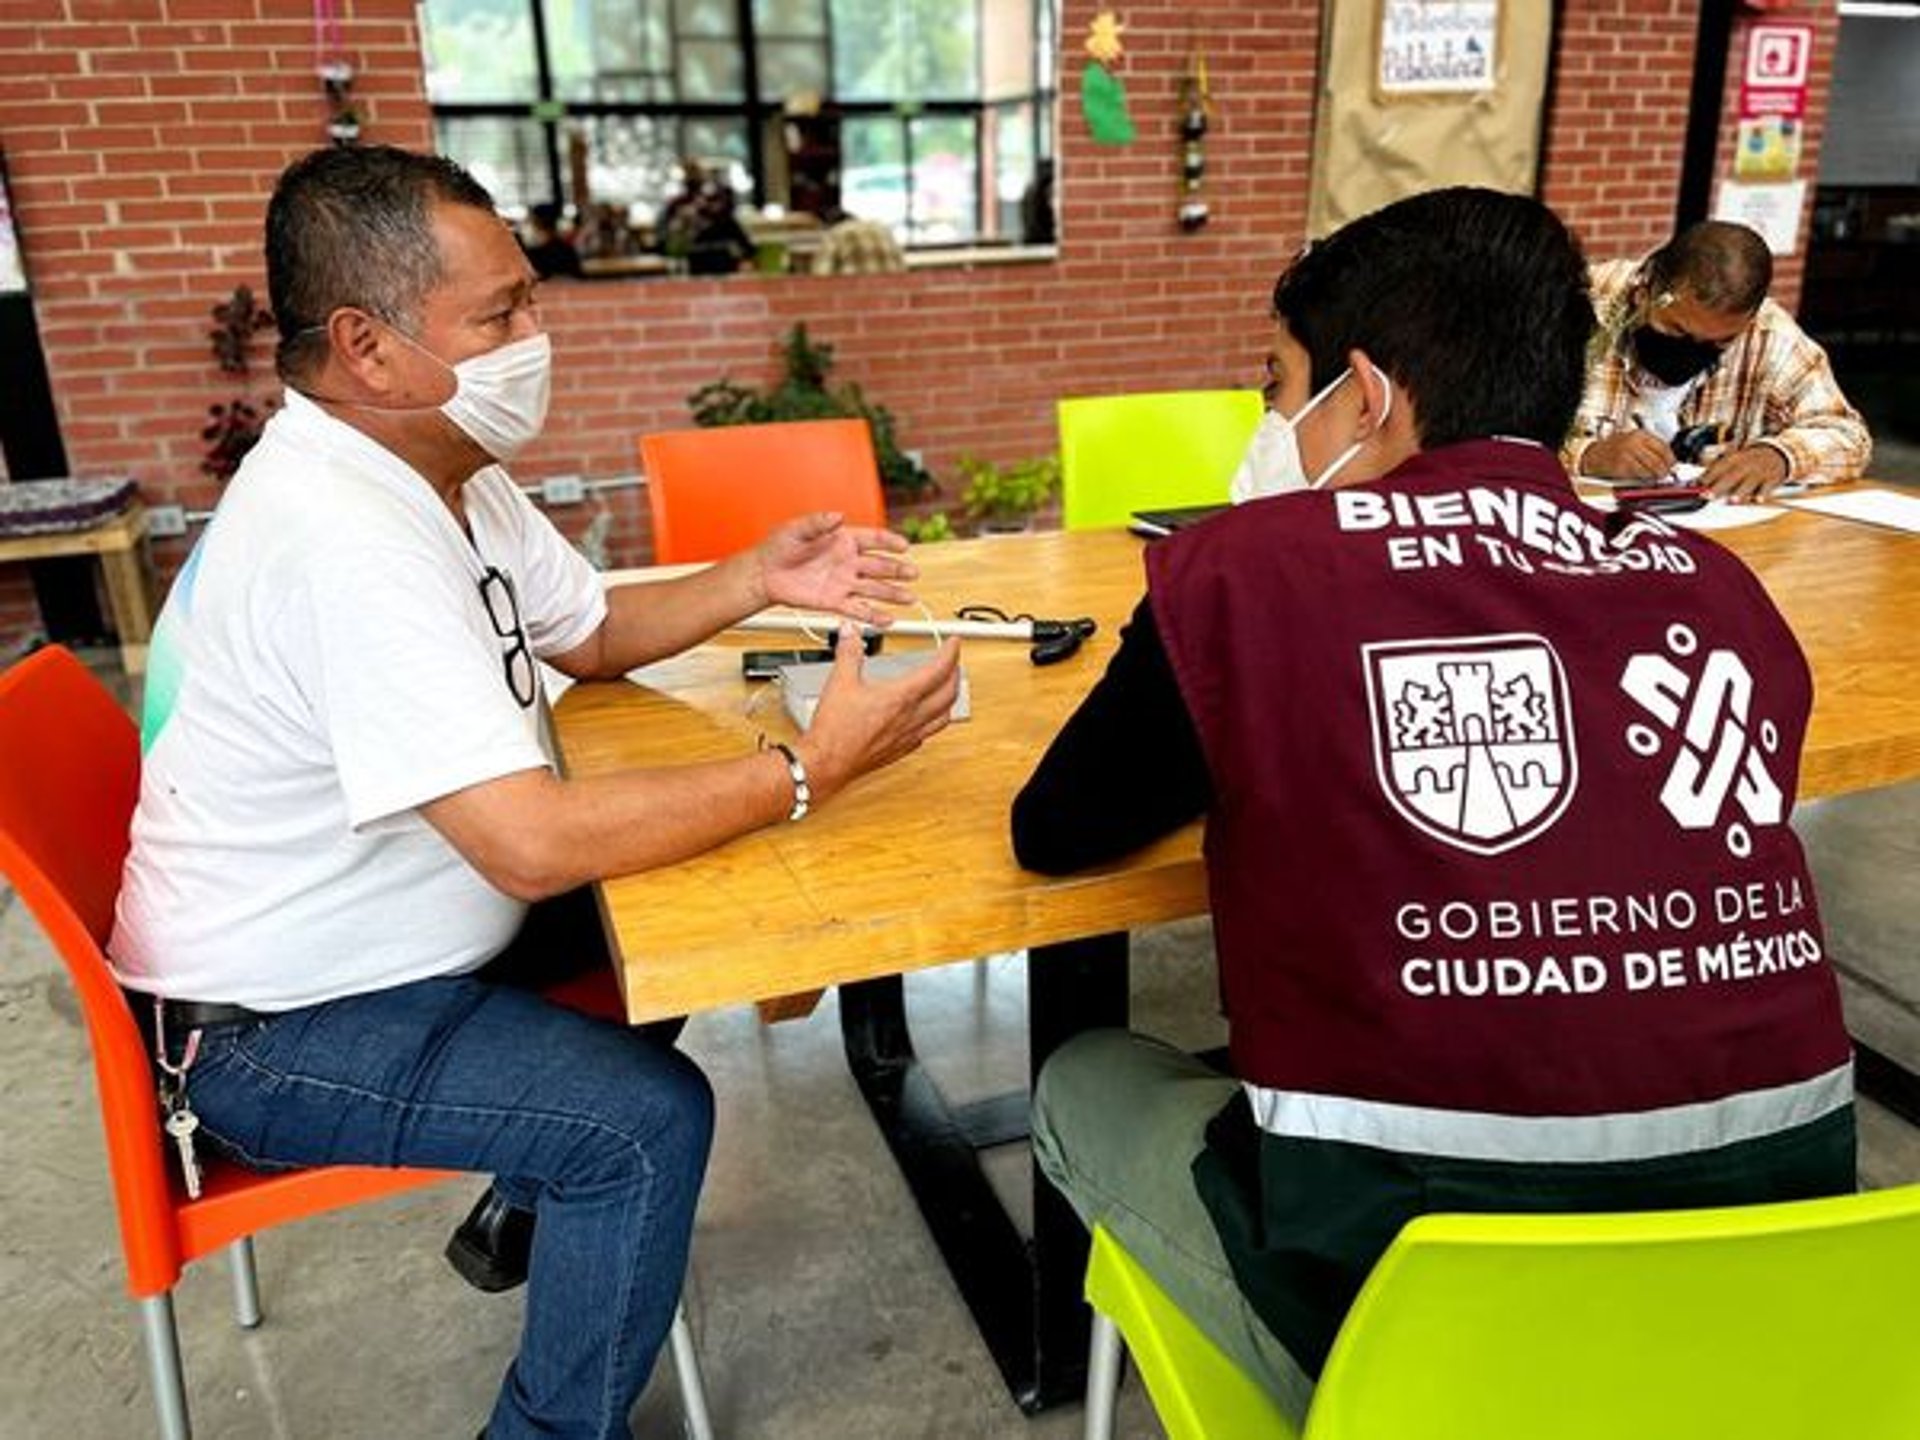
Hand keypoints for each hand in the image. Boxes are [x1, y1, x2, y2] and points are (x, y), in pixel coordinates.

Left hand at [753, 511, 917, 626]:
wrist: (764, 574)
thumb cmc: (778, 547)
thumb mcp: (796, 529)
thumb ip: (818, 523)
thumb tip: (837, 516)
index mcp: (842, 540)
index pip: (873, 539)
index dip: (890, 542)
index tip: (904, 546)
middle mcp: (848, 562)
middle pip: (879, 566)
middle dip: (898, 570)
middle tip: (913, 573)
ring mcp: (843, 582)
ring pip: (874, 589)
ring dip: (893, 594)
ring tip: (910, 599)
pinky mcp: (834, 601)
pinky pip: (858, 609)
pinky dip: (873, 615)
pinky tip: (888, 619)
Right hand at [796, 627, 960, 802]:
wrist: (827, 762)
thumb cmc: (835, 729)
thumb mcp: (840, 681)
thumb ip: (849, 653)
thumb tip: (851, 633)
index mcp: (901, 697)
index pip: (939, 670)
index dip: (951, 653)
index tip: (953, 643)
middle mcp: (911, 718)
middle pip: (949, 693)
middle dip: (955, 673)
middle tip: (952, 662)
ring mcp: (908, 736)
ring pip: (945, 716)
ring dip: (950, 698)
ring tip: (947, 688)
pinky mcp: (901, 749)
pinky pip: (928, 733)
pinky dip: (934, 720)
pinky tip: (926, 718)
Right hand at [1581, 430, 1676, 480]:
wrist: (1593, 455)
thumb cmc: (1613, 449)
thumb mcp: (1632, 441)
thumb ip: (1649, 449)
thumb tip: (1667, 461)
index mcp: (1639, 435)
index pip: (1663, 446)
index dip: (1670, 458)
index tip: (1673, 465)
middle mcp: (1633, 443)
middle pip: (1658, 459)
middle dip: (1664, 469)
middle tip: (1665, 474)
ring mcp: (1626, 454)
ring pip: (1649, 468)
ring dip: (1655, 475)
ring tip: (1655, 477)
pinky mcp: (1620, 466)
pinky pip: (1638, 475)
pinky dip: (1643, 479)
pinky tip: (1643, 478)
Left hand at [1701, 444, 1789, 502]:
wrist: (1777, 452)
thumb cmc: (1749, 460)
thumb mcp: (1733, 460)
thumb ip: (1715, 472)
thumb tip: (1693, 484)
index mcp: (1734, 459)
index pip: (1718, 468)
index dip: (1706, 477)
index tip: (1694, 485)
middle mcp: (1745, 465)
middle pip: (1730, 476)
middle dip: (1718, 487)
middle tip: (1707, 495)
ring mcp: (1758, 472)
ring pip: (1748, 483)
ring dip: (1740, 492)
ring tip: (1732, 500)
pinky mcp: (1771, 479)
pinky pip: (1766, 487)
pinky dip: (1762, 494)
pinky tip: (1757, 500)